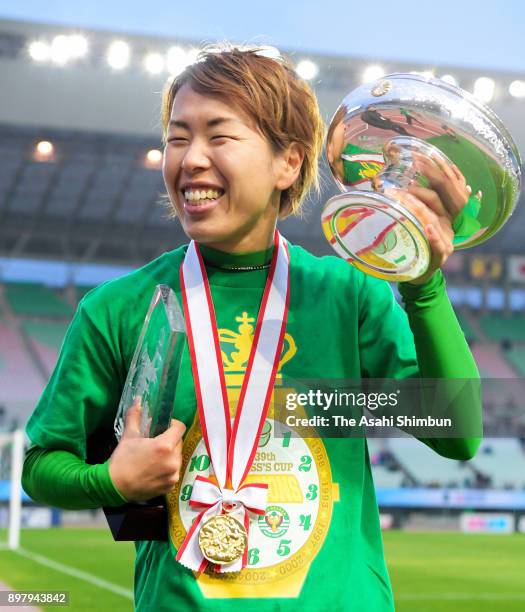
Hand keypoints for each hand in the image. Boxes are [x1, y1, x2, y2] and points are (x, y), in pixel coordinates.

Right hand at [108, 397, 185, 501]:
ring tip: (153, 458)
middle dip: (169, 440)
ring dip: (169, 455)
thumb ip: (135, 416)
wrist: (114, 487)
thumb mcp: (129, 436)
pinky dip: (167, 469)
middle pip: (178, 443)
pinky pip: (173, 472)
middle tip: (155, 443)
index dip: (172, 425)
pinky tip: (154, 470)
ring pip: (177, 457)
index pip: (180, 428)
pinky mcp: (170, 486)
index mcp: (165, 446)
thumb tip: (138, 400)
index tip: (163, 427)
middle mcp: (173, 461)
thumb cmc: (122, 459)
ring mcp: (173, 475)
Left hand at [388, 153, 470, 284]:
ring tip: (403, 199)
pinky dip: (433, 236)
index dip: (430, 171)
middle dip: (417, 190)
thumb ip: (400, 206)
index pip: (440, 186)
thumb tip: (380, 187)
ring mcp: (446, 238)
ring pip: (434, 220)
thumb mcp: (406, 222)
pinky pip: (440, 245)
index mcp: (441, 211)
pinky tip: (426, 228)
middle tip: (395, 187)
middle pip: (436, 200)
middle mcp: (447, 222)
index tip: (413, 159)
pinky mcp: (442, 255)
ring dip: (418, 208)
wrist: (417, 274)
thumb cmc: (411, 243)